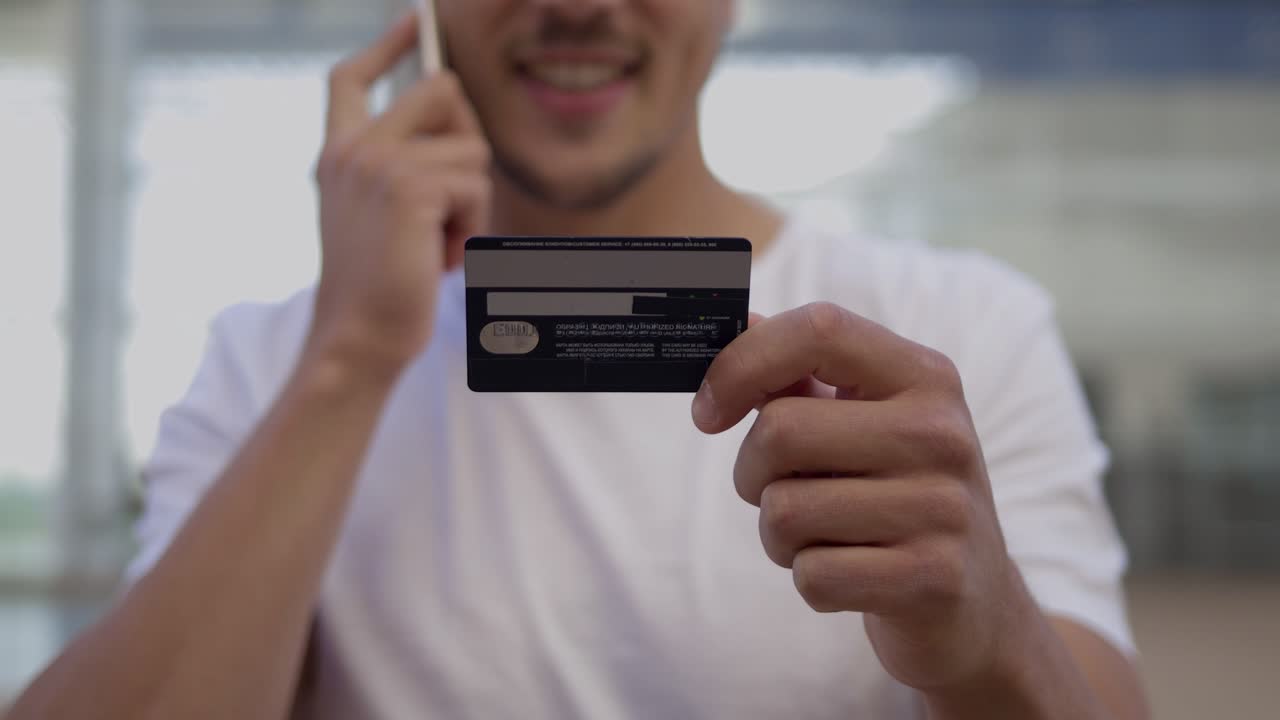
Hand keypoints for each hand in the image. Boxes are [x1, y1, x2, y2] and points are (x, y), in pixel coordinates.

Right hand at [309, 13, 490, 374]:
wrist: (358, 338)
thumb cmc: (380, 290)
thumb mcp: (382, 218)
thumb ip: (403, 169)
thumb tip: (459, 126)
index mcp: (338, 153)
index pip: (351, 77)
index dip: (389, 43)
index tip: (417, 18)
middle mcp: (352, 147)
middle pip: (441, 90)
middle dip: (468, 140)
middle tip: (453, 202)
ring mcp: (378, 161)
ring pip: (472, 148)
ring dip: (471, 203)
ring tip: (435, 245)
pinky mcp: (409, 185)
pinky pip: (476, 184)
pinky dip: (470, 227)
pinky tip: (437, 258)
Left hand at [692, 303, 1037, 693]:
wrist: (975, 601)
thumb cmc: (897, 495)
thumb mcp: (868, 422)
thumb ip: (801, 374)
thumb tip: (737, 320)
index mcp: (924, 376)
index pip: (819, 330)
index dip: (742, 364)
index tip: (709, 410)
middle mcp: (942, 432)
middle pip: (780, 431)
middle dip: (753, 473)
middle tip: (780, 490)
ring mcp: (943, 507)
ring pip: (784, 511)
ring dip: (779, 535)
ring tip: (824, 535)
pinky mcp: (933, 578)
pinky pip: (812, 575)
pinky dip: (810, 581)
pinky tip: (851, 573)